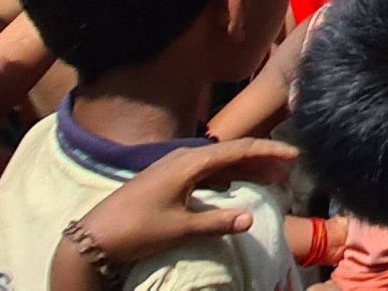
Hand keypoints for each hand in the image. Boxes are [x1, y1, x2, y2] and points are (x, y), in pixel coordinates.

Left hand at [67, 139, 294, 261]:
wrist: (93, 237)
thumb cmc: (136, 229)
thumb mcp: (179, 229)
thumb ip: (217, 222)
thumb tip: (252, 217)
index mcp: (188, 163)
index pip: (238, 149)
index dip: (268, 151)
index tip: (294, 156)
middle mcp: (182, 158)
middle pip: (230, 153)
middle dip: (261, 160)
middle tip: (286, 171)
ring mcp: (172, 168)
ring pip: (218, 163)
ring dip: (244, 170)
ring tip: (268, 179)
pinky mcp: (165, 180)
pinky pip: (204, 172)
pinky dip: (225, 177)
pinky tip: (233, 188)